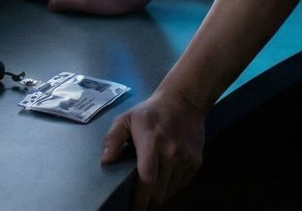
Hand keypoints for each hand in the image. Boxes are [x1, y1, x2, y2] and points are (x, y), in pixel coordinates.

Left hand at [101, 92, 206, 209]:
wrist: (183, 101)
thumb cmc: (150, 112)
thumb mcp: (126, 119)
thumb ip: (113, 139)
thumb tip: (105, 160)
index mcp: (152, 143)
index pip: (147, 180)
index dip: (139, 200)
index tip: (133, 209)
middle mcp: (171, 153)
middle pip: (159, 192)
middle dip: (147, 201)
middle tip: (138, 199)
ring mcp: (186, 159)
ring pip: (170, 191)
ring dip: (159, 194)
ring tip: (150, 188)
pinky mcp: (196, 162)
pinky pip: (181, 184)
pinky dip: (171, 187)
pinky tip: (163, 179)